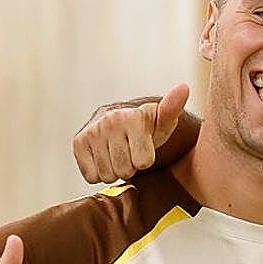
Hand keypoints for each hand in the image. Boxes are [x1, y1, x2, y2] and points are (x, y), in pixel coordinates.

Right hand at [73, 83, 189, 182]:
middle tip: (130, 153)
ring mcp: (91, 132)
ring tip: (118, 154)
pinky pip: (91, 176)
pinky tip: (104, 157)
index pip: (143, 162)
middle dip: (130, 167)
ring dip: (114, 170)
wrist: (121, 121)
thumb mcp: (164, 120)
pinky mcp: (78, 143)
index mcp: (132, 118)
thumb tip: (184, 88)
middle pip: (124, 170)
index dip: (146, 161)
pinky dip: (98, 173)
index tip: (145, 148)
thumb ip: (173, 108)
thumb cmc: (149, 126)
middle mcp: (109, 122)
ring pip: (107, 175)